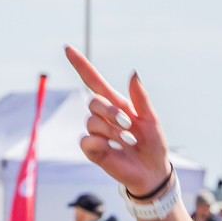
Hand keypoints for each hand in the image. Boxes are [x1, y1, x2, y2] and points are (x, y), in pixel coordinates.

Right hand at [64, 46, 170, 196]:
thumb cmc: (153, 145)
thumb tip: (134, 73)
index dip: (81, 66)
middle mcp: (103, 117)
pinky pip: (86, 140)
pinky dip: (100, 142)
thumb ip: (141, 98)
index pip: (94, 82)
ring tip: (129, 142)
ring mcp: (96, 133)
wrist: (153, 171)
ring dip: (113, 131)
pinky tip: (113, 148)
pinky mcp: (93, 150)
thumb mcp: (151, 120)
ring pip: (92, 122)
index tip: (68, 48)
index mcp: (117, 105)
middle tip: (129, 125)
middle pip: (94, 102)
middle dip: (111, 112)